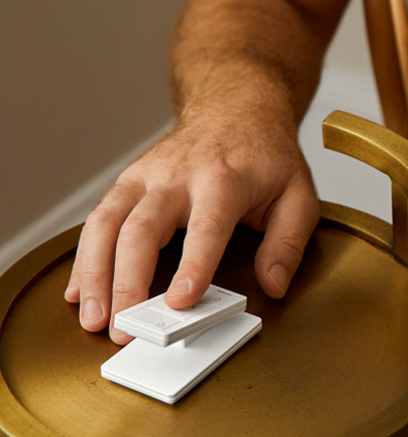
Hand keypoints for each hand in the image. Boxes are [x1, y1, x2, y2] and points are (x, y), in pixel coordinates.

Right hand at [64, 111, 319, 343]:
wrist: (236, 107)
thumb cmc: (266, 155)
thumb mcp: (298, 195)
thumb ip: (288, 243)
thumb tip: (273, 284)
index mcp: (224, 179)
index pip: (206, 228)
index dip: (191, 267)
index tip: (178, 303)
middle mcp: (177, 176)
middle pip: (141, 229)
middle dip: (128, 284)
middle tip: (126, 328)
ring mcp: (147, 176)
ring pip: (107, 223)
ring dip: (95, 274)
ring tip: (93, 316)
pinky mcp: (130, 181)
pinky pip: (98, 218)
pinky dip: (85, 256)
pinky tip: (80, 288)